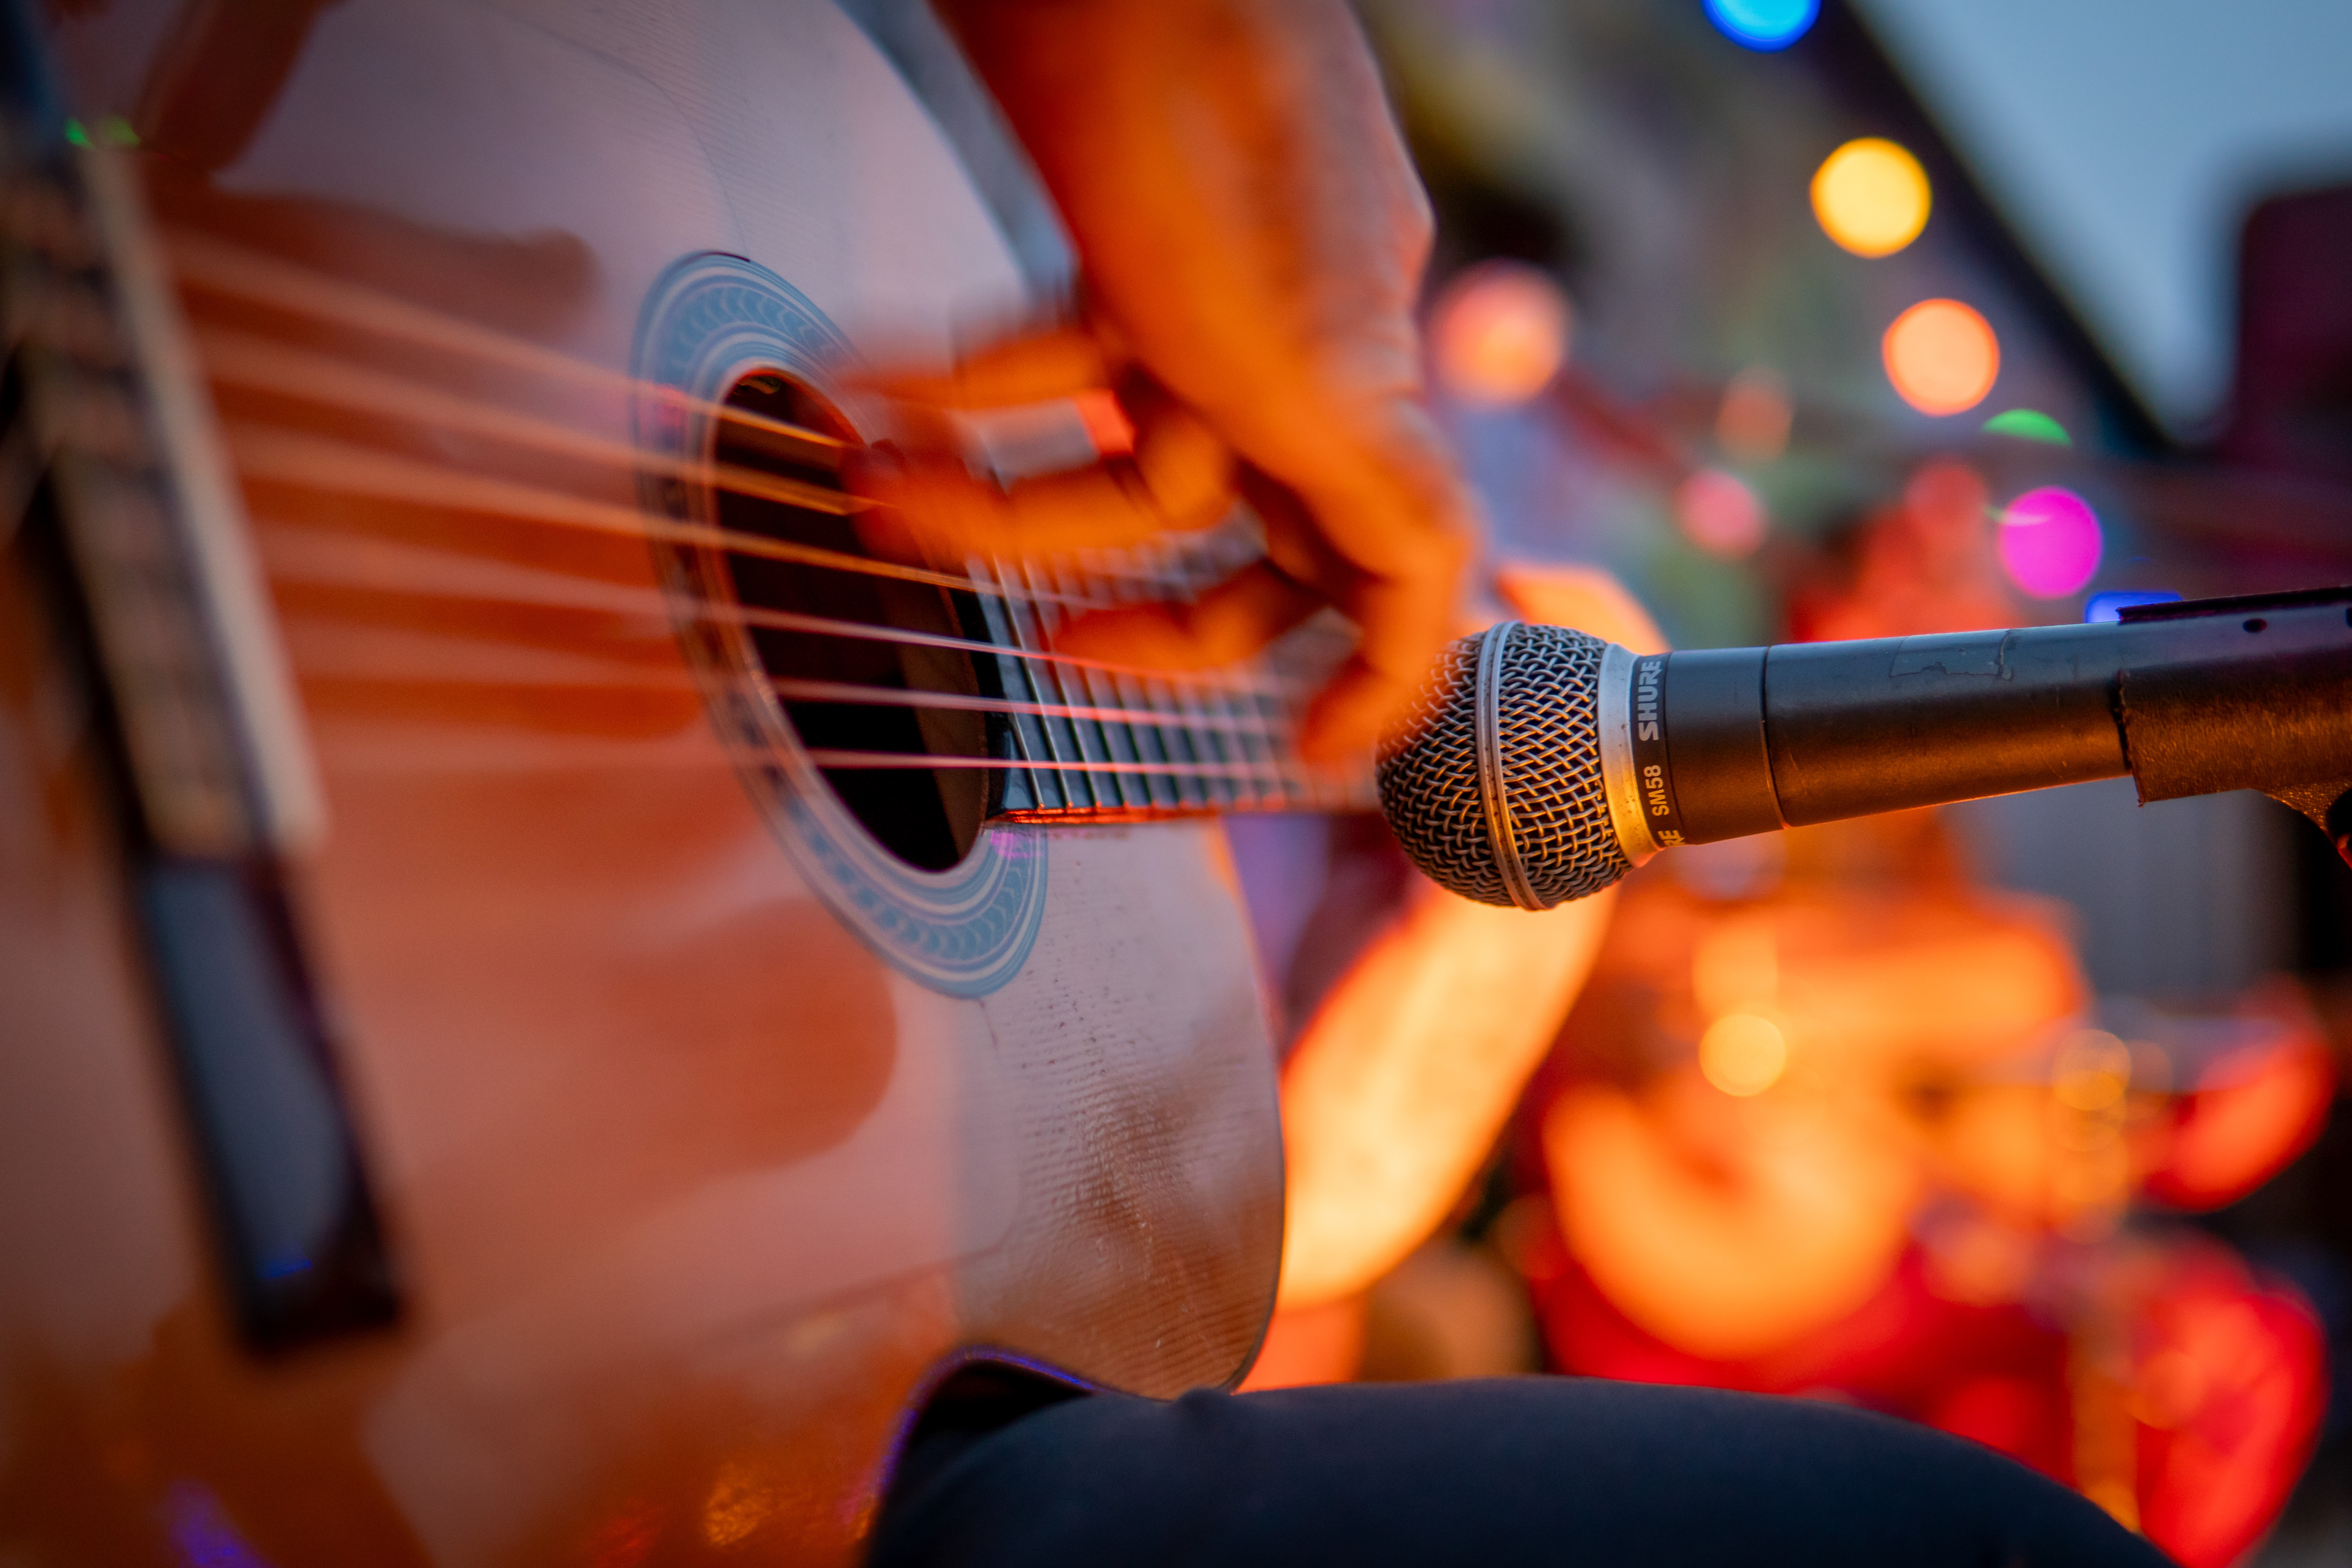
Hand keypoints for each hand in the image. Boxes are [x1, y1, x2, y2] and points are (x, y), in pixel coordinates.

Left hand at [853, 0, 1476, 759]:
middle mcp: (1290, 352)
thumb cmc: (1220, 106)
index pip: (1400, 556)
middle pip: (1227, 530)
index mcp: (1366, 381)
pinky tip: (863, 374)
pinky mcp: (1105, 249)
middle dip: (1124, 590)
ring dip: (984, 489)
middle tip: (1043, 644)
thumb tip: (1437, 614)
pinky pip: (1032, 360)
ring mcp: (1196, 304)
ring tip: (874, 482)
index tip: (1308, 758)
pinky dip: (948, 381)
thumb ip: (1377, 481)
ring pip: (1103, 453)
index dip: (1376, 672)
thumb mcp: (1315, 338)